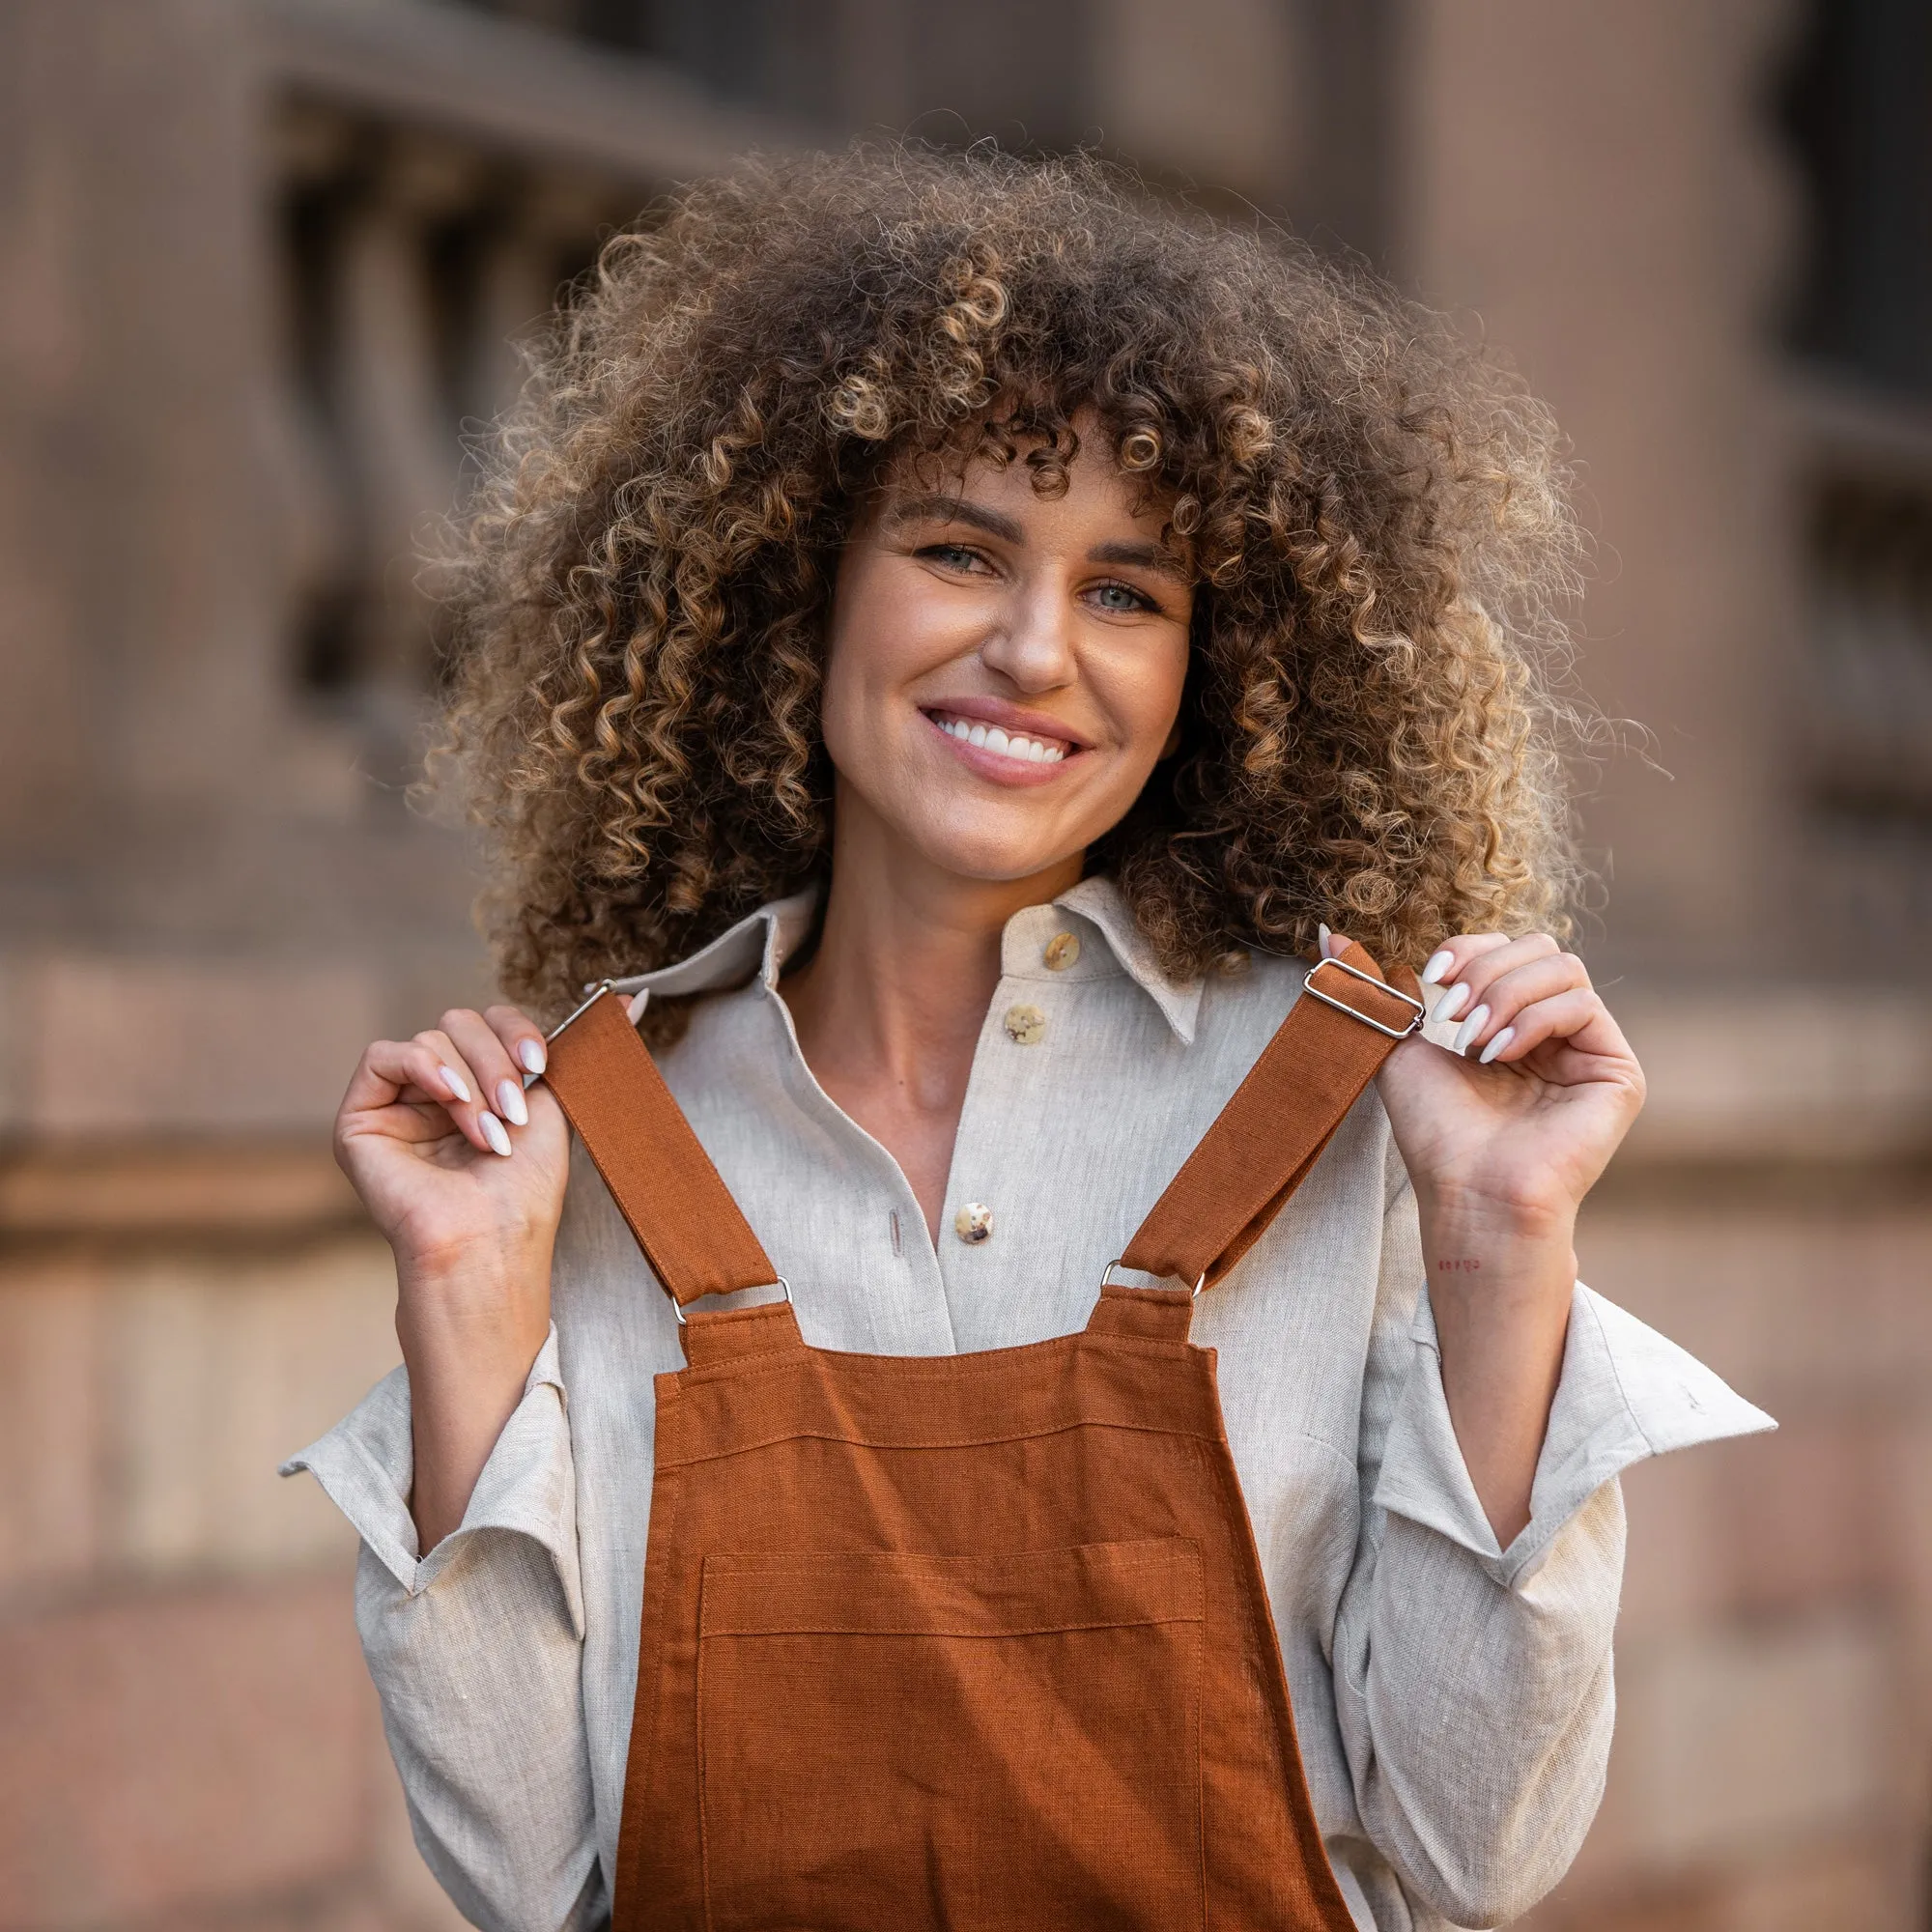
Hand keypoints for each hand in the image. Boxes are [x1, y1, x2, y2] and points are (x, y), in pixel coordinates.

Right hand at [333, 1004, 570, 1548]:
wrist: (489, 1244)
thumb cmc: (522, 1192)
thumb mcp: (556, 1105)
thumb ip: (575, 1051)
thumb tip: (632, 1000)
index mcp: (480, 1086)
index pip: (490, 1022)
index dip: (516, 1030)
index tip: (542, 1063)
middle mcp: (437, 1091)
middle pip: (461, 1023)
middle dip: (497, 1061)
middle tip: (515, 1112)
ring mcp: (397, 1103)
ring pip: (432, 1039)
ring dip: (471, 1084)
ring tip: (488, 1136)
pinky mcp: (360, 1117)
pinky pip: (384, 1055)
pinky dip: (425, 1069)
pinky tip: (450, 1100)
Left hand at [1356, 929, 1645, 1229]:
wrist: (1467, 1191)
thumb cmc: (1434, 1129)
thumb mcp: (1394, 1043)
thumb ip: (1370, 987)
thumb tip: (1326, 933)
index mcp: (1509, 1017)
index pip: (1504, 946)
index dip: (1469, 949)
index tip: (1432, 976)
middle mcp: (1552, 1029)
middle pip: (1538, 946)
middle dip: (1486, 969)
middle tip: (1452, 1015)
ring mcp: (1587, 1049)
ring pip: (1563, 967)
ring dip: (1506, 993)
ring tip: (1473, 1041)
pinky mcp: (1616, 1072)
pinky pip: (1583, 1005)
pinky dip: (1535, 1018)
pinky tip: (1501, 1053)